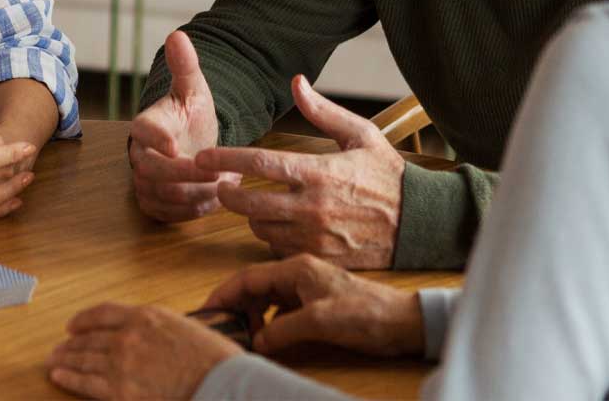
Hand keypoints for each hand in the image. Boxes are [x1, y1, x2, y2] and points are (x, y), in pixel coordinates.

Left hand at [48, 302, 239, 399]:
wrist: (219, 382)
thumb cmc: (210, 357)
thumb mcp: (181, 326)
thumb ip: (156, 327)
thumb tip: (143, 333)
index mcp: (144, 315)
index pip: (103, 312)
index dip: (84, 319)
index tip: (73, 326)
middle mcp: (128, 335)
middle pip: (90, 337)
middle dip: (71, 343)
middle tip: (58, 347)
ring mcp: (122, 363)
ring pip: (84, 358)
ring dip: (66, 359)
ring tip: (53, 361)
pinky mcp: (121, 392)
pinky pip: (87, 383)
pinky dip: (69, 378)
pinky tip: (58, 377)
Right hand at [129, 31, 237, 221]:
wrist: (194, 141)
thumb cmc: (192, 113)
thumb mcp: (194, 88)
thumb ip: (185, 65)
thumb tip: (177, 35)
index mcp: (146, 123)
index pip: (140, 131)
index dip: (155, 139)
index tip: (176, 146)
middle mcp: (139, 154)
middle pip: (151, 171)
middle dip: (186, 175)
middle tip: (219, 173)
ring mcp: (143, 180)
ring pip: (162, 195)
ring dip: (196, 193)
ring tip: (225, 183)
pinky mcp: (153, 203)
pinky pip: (167, 214)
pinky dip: (192, 211)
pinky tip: (215, 199)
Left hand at [195, 76, 404, 267]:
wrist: (421, 222)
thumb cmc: (388, 173)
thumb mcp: (360, 133)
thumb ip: (322, 110)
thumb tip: (297, 81)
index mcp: (318, 171)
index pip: (259, 162)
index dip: (224, 158)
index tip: (202, 157)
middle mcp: (313, 207)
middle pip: (249, 202)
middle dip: (227, 193)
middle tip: (219, 185)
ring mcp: (316, 237)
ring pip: (261, 229)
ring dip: (251, 216)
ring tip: (256, 204)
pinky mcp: (322, 259)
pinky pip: (280, 250)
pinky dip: (273, 238)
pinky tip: (279, 226)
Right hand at [203, 253, 423, 356]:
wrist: (402, 322)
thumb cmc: (364, 315)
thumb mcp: (320, 322)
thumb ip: (283, 329)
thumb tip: (254, 341)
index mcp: (295, 269)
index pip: (248, 278)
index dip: (224, 294)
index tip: (206, 311)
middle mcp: (297, 274)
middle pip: (254, 286)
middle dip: (234, 306)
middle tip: (219, 329)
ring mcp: (306, 288)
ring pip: (266, 299)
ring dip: (251, 316)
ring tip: (240, 337)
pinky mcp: (315, 303)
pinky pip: (281, 310)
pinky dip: (268, 322)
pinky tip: (266, 339)